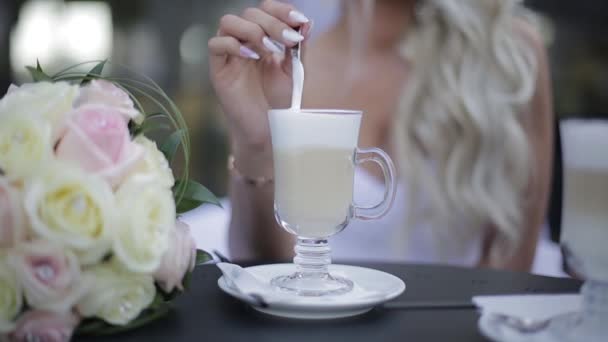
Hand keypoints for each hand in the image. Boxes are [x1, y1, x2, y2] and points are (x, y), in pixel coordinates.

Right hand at [208, 0, 310, 166]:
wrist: (269, 130)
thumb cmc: (280, 102)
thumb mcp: (295, 71)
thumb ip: (299, 46)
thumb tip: (307, 22)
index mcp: (264, 38)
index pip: (267, 9)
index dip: (282, 10)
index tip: (299, 21)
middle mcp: (245, 41)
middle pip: (250, 13)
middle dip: (272, 23)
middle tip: (288, 40)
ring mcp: (230, 54)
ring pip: (229, 22)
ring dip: (252, 30)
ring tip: (269, 49)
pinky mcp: (218, 70)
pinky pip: (215, 45)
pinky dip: (233, 45)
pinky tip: (252, 57)